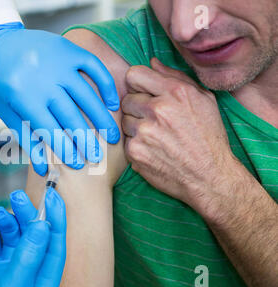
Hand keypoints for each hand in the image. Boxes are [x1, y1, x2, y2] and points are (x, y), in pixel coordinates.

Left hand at [0, 23, 120, 175]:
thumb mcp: (6, 112)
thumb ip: (27, 138)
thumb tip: (43, 170)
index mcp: (22, 96)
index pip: (49, 130)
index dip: (65, 150)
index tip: (77, 164)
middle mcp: (42, 78)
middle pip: (71, 115)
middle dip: (86, 140)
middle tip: (97, 158)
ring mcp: (57, 61)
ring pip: (86, 94)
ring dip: (101, 118)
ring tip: (113, 137)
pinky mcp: (68, 48)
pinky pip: (94, 67)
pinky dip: (106, 85)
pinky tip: (112, 104)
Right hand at [0, 189, 66, 286]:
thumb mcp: (13, 286)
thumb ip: (29, 257)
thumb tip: (43, 226)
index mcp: (41, 281)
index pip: (54, 245)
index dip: (56, 219)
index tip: (54, 197)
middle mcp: (27, 271)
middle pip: (33, 236)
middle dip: (27, 215)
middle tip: (18, 196)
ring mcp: (8, 268)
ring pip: (12, 236)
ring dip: (6, 221)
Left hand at [121, 58, 240, 214]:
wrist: (209, 176)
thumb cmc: (208, 137)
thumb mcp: (203, 100)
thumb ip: (175, 77)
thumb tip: (152, 63)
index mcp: (175, 92)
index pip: (133, 74)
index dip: (137, 84)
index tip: (144, 93)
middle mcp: (158, 110)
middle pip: (126, 99)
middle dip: (137, 108)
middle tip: (154, 120)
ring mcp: (144, 132)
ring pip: (124, 120)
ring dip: (135, 127)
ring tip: (156, 136)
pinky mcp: (135, 152)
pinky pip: (125, 140)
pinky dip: (135, 145)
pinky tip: (153, 149)